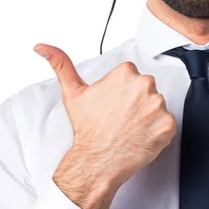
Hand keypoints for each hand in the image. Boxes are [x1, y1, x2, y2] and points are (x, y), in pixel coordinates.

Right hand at [33, 44, 176, 189]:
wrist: (95, 161)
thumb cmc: (87, 129)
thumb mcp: (72, 92)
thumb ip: (60, 64)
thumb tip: (41, 47)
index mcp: (126, 73)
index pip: (132, 76)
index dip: (122, 92)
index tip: (114, 103)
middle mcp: (144, 85)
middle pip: (147, 90)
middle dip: (136, 102)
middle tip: (121, 117)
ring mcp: (158, 105)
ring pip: (157, 106)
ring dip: (148, 116)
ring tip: (130, 127)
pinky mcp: (167, 124)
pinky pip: (167, 124)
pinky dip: (157, 132)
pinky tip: (141, 136)